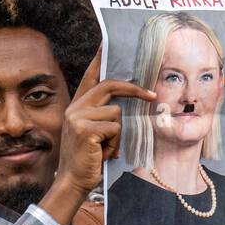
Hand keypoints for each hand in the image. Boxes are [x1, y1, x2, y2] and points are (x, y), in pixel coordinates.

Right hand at [57, 46, 155, 195]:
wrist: (72, 182)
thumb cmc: (88, 159)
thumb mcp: (93, 133)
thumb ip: (102, 115)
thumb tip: (124, 104)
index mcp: (77, 106)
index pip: (91, 76)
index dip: (99, 59)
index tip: (106, 42)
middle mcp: (75, 107)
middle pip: (109, 86)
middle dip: (133, 90)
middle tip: (152, 95)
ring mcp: (77, 117)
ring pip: (116, 113)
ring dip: (118, 134)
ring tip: (106, 149)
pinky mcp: (85, 129)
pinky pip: (114, 128)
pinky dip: (114, 143)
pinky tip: (103, 153)